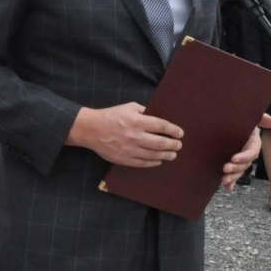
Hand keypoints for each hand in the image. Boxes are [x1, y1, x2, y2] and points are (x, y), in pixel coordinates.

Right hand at [66, 103, 182, 168]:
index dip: (173, 130)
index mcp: (137, 121)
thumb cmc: (110, 116)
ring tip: (172, 154)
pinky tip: (158, 161)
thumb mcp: (128, 107)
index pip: (161, 126)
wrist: (90, 129)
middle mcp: (135, 136)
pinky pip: (142, 163)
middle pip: (160, 142)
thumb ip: (144, 111)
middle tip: (179, 145)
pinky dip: (153, 162)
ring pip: (153, 155)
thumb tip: (158, 118)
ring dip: (166, 155)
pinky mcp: (124, 159)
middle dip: (173, 144)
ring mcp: (129, 149)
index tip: (180, 133)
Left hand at [220, 115, 270, 190]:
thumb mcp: (250, 118)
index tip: (234, 158)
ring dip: (233, 177)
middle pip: (246, 164)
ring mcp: (239, 160)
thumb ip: (263, 119)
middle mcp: (247, 153)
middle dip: (237, 168)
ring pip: (239, 171)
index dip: (244, 156)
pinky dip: (231, 183)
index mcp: (253, 143)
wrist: (223, 121)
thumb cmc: (239, 119)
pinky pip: (233, 176)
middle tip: (225, 168)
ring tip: (224, 179)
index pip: (251, 152)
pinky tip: (228, 188)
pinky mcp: (230, 164)